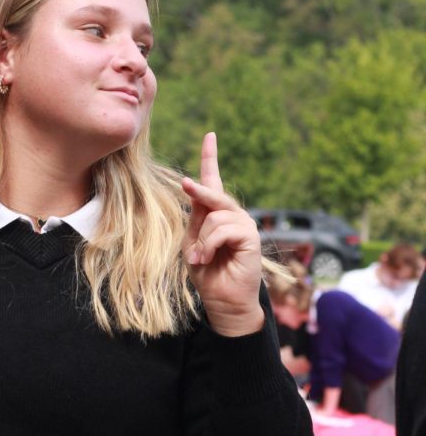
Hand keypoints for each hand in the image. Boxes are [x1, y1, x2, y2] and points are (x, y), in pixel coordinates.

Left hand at [181, 132, 263, 336]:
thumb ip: (195, 217)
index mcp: (217, 214)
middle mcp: (233, 215)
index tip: (210, 135)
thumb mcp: (192, 241)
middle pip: (214, 192)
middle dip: (199, 191)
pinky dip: (209, 245)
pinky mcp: (250, 237)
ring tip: (200, 258)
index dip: (211, 158)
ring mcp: (244, 224)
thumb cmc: (206, 271)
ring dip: (201, 240)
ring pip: (215, 216)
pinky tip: (208, 258)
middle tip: (185, 185)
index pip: (214, 181)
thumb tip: (194, 189)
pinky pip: (223, 229)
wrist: (222, 300)